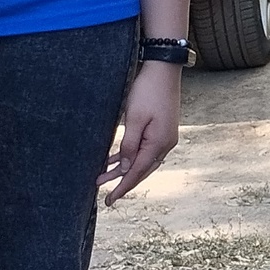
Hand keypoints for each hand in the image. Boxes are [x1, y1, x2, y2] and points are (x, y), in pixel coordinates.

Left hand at [101, 61, 182, 205]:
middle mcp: (166, 143)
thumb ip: (130, 144)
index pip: (138, 171)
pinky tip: (115, 160)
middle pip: (142, 169)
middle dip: (122, 182)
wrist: (163, 69)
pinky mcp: (160, 129)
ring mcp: (165, 136)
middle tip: (105, 197)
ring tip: (103, 178)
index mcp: (160, 143)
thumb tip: (127, 166)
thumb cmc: (147, 91)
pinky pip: (143, 149)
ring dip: (124, 169)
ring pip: (142, 160)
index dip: (123, 187)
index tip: (110, 200)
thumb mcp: (135, 118)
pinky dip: (129, 156)